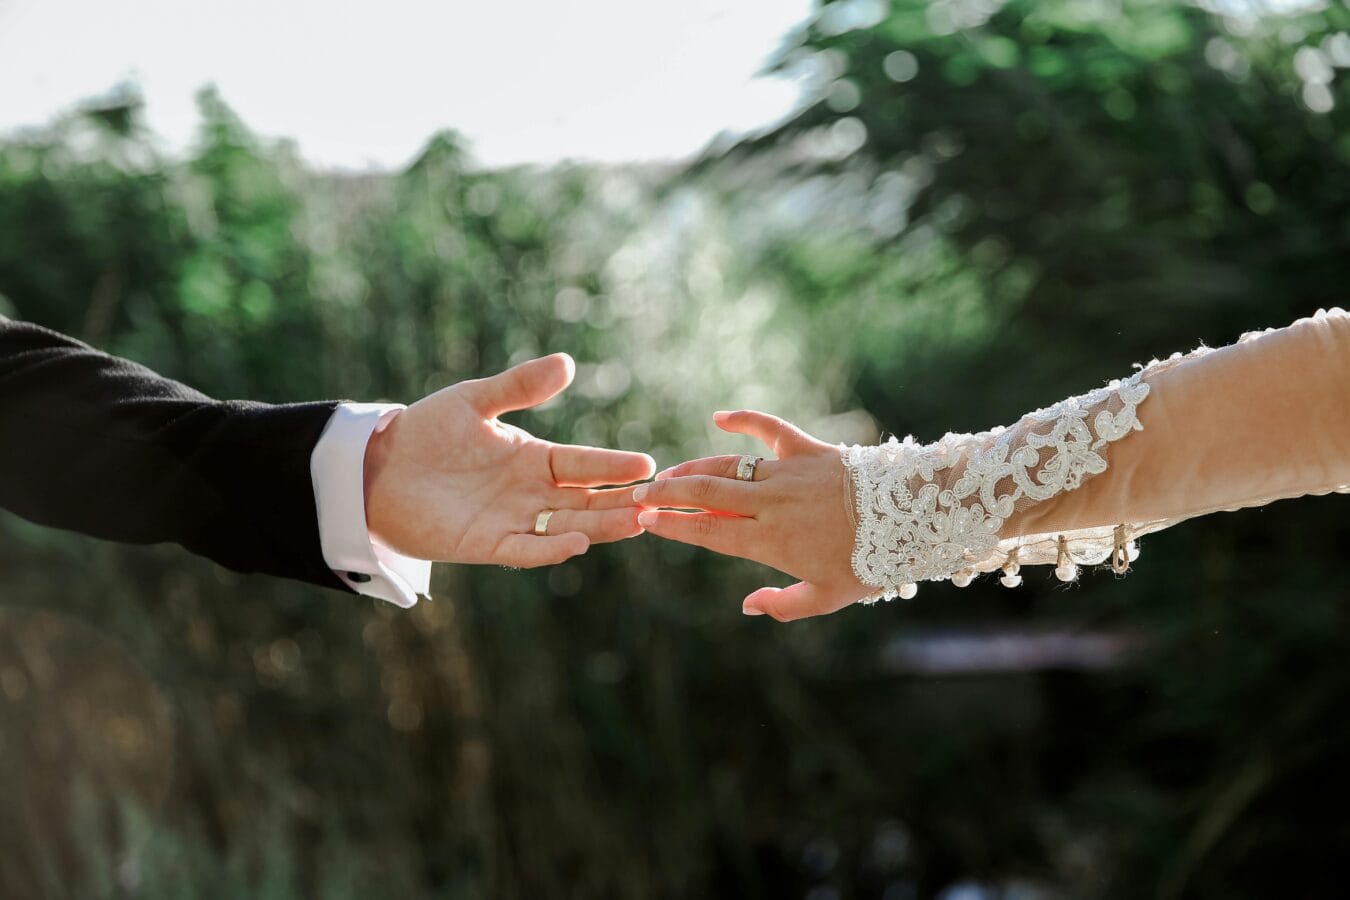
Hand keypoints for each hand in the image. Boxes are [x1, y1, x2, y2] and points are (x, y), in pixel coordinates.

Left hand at [362, 353, 654, 567]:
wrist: (376, 470)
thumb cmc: (426, 432)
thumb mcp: (474, 401)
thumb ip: (519, 386)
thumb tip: (568, 363)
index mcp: (534, 459)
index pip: (583, 464)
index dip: (613, 465)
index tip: (646, 464)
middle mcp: (530, 493)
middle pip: (585, 500)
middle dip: (619, 501)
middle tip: (653, 500)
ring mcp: (512, 521)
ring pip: (567, 526)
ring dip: (600, 526)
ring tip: (634, 523)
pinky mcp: (487, 545)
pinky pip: (526, 550)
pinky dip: (551, 548)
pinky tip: (576, 542)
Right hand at [634, 410, 871, 620]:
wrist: (914, 518)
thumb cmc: (871, 563)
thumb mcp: (827, 597)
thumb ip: (783, 605)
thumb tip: (747, 606)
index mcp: (771, 543)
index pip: (708, 532)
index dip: (673, 527)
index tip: (646, 522)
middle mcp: (771, 505)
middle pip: (705, 495)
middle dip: (667, 494)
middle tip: (640, 495)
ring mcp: (788, 473)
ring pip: (727, 466)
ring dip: (692, 469)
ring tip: (667, 475)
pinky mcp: (809, 449)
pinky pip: (770, 429)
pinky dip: (743, 419)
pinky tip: (719, 418)